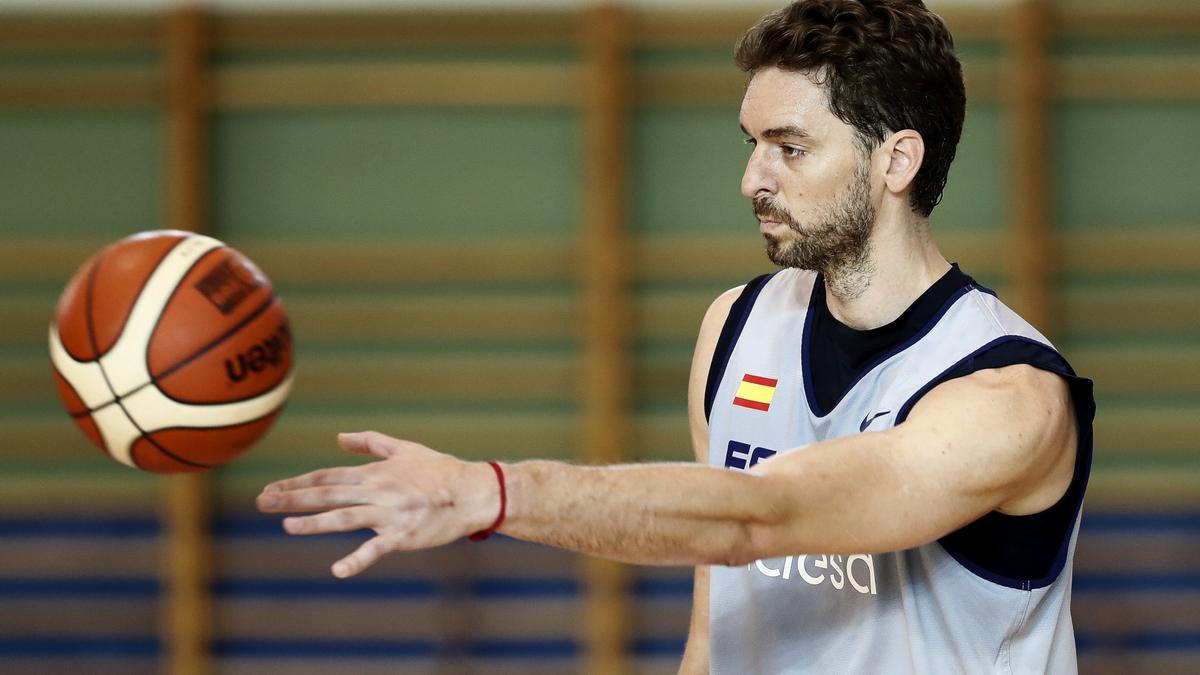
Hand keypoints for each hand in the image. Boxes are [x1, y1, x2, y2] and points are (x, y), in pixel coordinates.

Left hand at [256, 431, 500, 577]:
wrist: (472, 492)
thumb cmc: (440, 470)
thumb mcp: (404, 448)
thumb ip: (370, 443)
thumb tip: (339, 438)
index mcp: (375, 473)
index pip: (328, 477)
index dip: (297, 483)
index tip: (271, 489)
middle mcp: (377, 491)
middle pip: (327, 494)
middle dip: (292, 499)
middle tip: (262, 503)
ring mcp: (389, 514)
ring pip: (344, 518)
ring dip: (313, 523)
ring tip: (287, 526)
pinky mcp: (403, 535)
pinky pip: (377, 549)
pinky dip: (358, 560)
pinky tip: (338, 571)